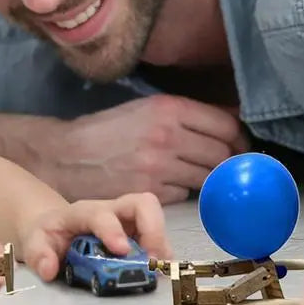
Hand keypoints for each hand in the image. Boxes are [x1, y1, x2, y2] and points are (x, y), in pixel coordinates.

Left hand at [21, 192, 170, 280]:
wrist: (57, 232)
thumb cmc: (49, 236)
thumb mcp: (35, 243)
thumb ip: (38, 254)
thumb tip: (48, 270)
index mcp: (85, 212)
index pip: (102, 214)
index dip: (113, 230)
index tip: (122, 250)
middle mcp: (113, 212)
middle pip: (143, 204)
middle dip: (153, 229)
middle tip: (153, 260)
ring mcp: (130, 224)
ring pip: (157, 222)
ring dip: (162, 248)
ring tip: (158, 272)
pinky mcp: (141, 238)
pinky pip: (160, 243)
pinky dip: (163, 260)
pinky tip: (158, 276)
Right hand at [54, 95, 248, 203]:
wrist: (64, 155)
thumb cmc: (106, 131)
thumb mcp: (144, 110)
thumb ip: (186, 114)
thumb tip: (233, 120)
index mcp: (168, 108)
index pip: (226, 126)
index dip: (238, 139)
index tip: (239, 147)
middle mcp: (167, 135)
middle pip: (222, 154)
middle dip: (228, 162)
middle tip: (224, 167)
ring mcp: (158, 166)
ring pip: (207, 178)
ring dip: (207, 180)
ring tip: (197, 177)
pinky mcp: (148, 192)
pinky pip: (183, 195)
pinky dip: (181, 193)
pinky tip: (167, 186)